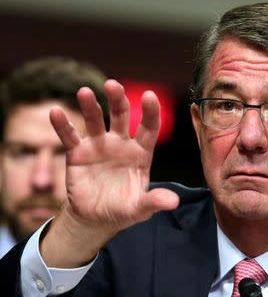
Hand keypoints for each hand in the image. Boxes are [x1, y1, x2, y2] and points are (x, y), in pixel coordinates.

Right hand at [41, 79, 178, 266]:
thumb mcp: (140, 208)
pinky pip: (69, 137)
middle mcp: (121, 144)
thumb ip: (154, 202)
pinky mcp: (78, 154)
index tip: (150, 95)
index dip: (150, 112)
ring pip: (95, 121)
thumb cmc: (123, 210)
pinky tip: (56, 112)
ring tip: (84, 92)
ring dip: (89, 106)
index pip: (149, 128)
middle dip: (118, 100)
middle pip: (121, 116)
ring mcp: (99, 146)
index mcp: (141, 153)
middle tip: (112, 85)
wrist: (96, 219)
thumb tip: (174, 202)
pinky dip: (62, 125)